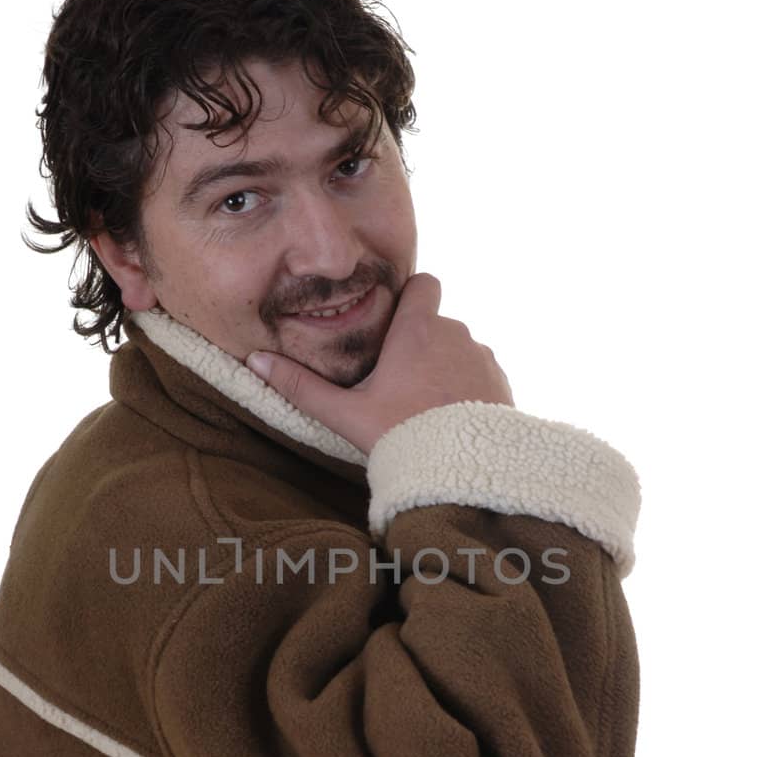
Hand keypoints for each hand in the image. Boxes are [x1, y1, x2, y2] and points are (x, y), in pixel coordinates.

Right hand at [245, 274, 514, 455]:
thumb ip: (301, 387)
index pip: (424, 282)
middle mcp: (456, 334)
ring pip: (460, 350)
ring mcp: (483, 358)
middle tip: (400, 386)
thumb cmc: (403, 438)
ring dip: (445, 369)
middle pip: (437, 324)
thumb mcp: (346, 414)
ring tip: (425, 409)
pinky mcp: (502, 383)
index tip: (395, 326)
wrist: (465, 474)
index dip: (411, 297)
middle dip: (421, 345)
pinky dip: (467, 390)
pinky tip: (451, 421)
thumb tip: (254, 361)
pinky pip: (481, 375)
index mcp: (417, 330)